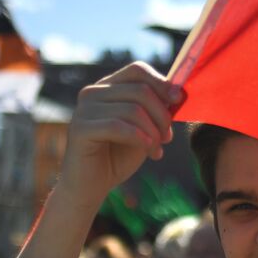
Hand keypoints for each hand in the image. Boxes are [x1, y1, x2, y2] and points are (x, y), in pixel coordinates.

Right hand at [60, 62, 178, 201]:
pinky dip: (139, 138)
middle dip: (161, 115)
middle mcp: (93, 93)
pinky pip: (118, 126)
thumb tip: (177, 92)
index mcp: (107, 87)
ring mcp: (84, 109)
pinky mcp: (80, 129)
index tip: (178, 101)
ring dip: (152, 132)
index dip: (161, 83)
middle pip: (140, 90)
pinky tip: (149, 151)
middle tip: (167, 138)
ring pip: (132, 109)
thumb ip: (155, 110)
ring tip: (156, 150)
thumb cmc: (117, 157)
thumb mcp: (143, 129)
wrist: (90, 187)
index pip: (137, 70)